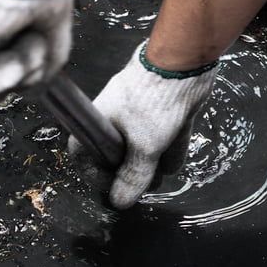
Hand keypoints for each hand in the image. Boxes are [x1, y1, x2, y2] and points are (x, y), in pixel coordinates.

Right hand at [69, 42, 218, 208]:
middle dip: (130, 173)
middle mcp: (115, 118)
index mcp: (99, 122)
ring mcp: (140, 114)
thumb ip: (133, 176)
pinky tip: (173, 165)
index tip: (111, 188)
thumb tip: (119, 202)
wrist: (183, 64)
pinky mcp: (162, 111)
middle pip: (116, 154)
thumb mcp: (144, 146)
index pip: (84, 152)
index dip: (94, 173)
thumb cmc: (153, 101)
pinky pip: (161, 137)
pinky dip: (167, 150)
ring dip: (152, 165)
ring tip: (159, 179)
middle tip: (141, 188)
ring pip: (142, 147)